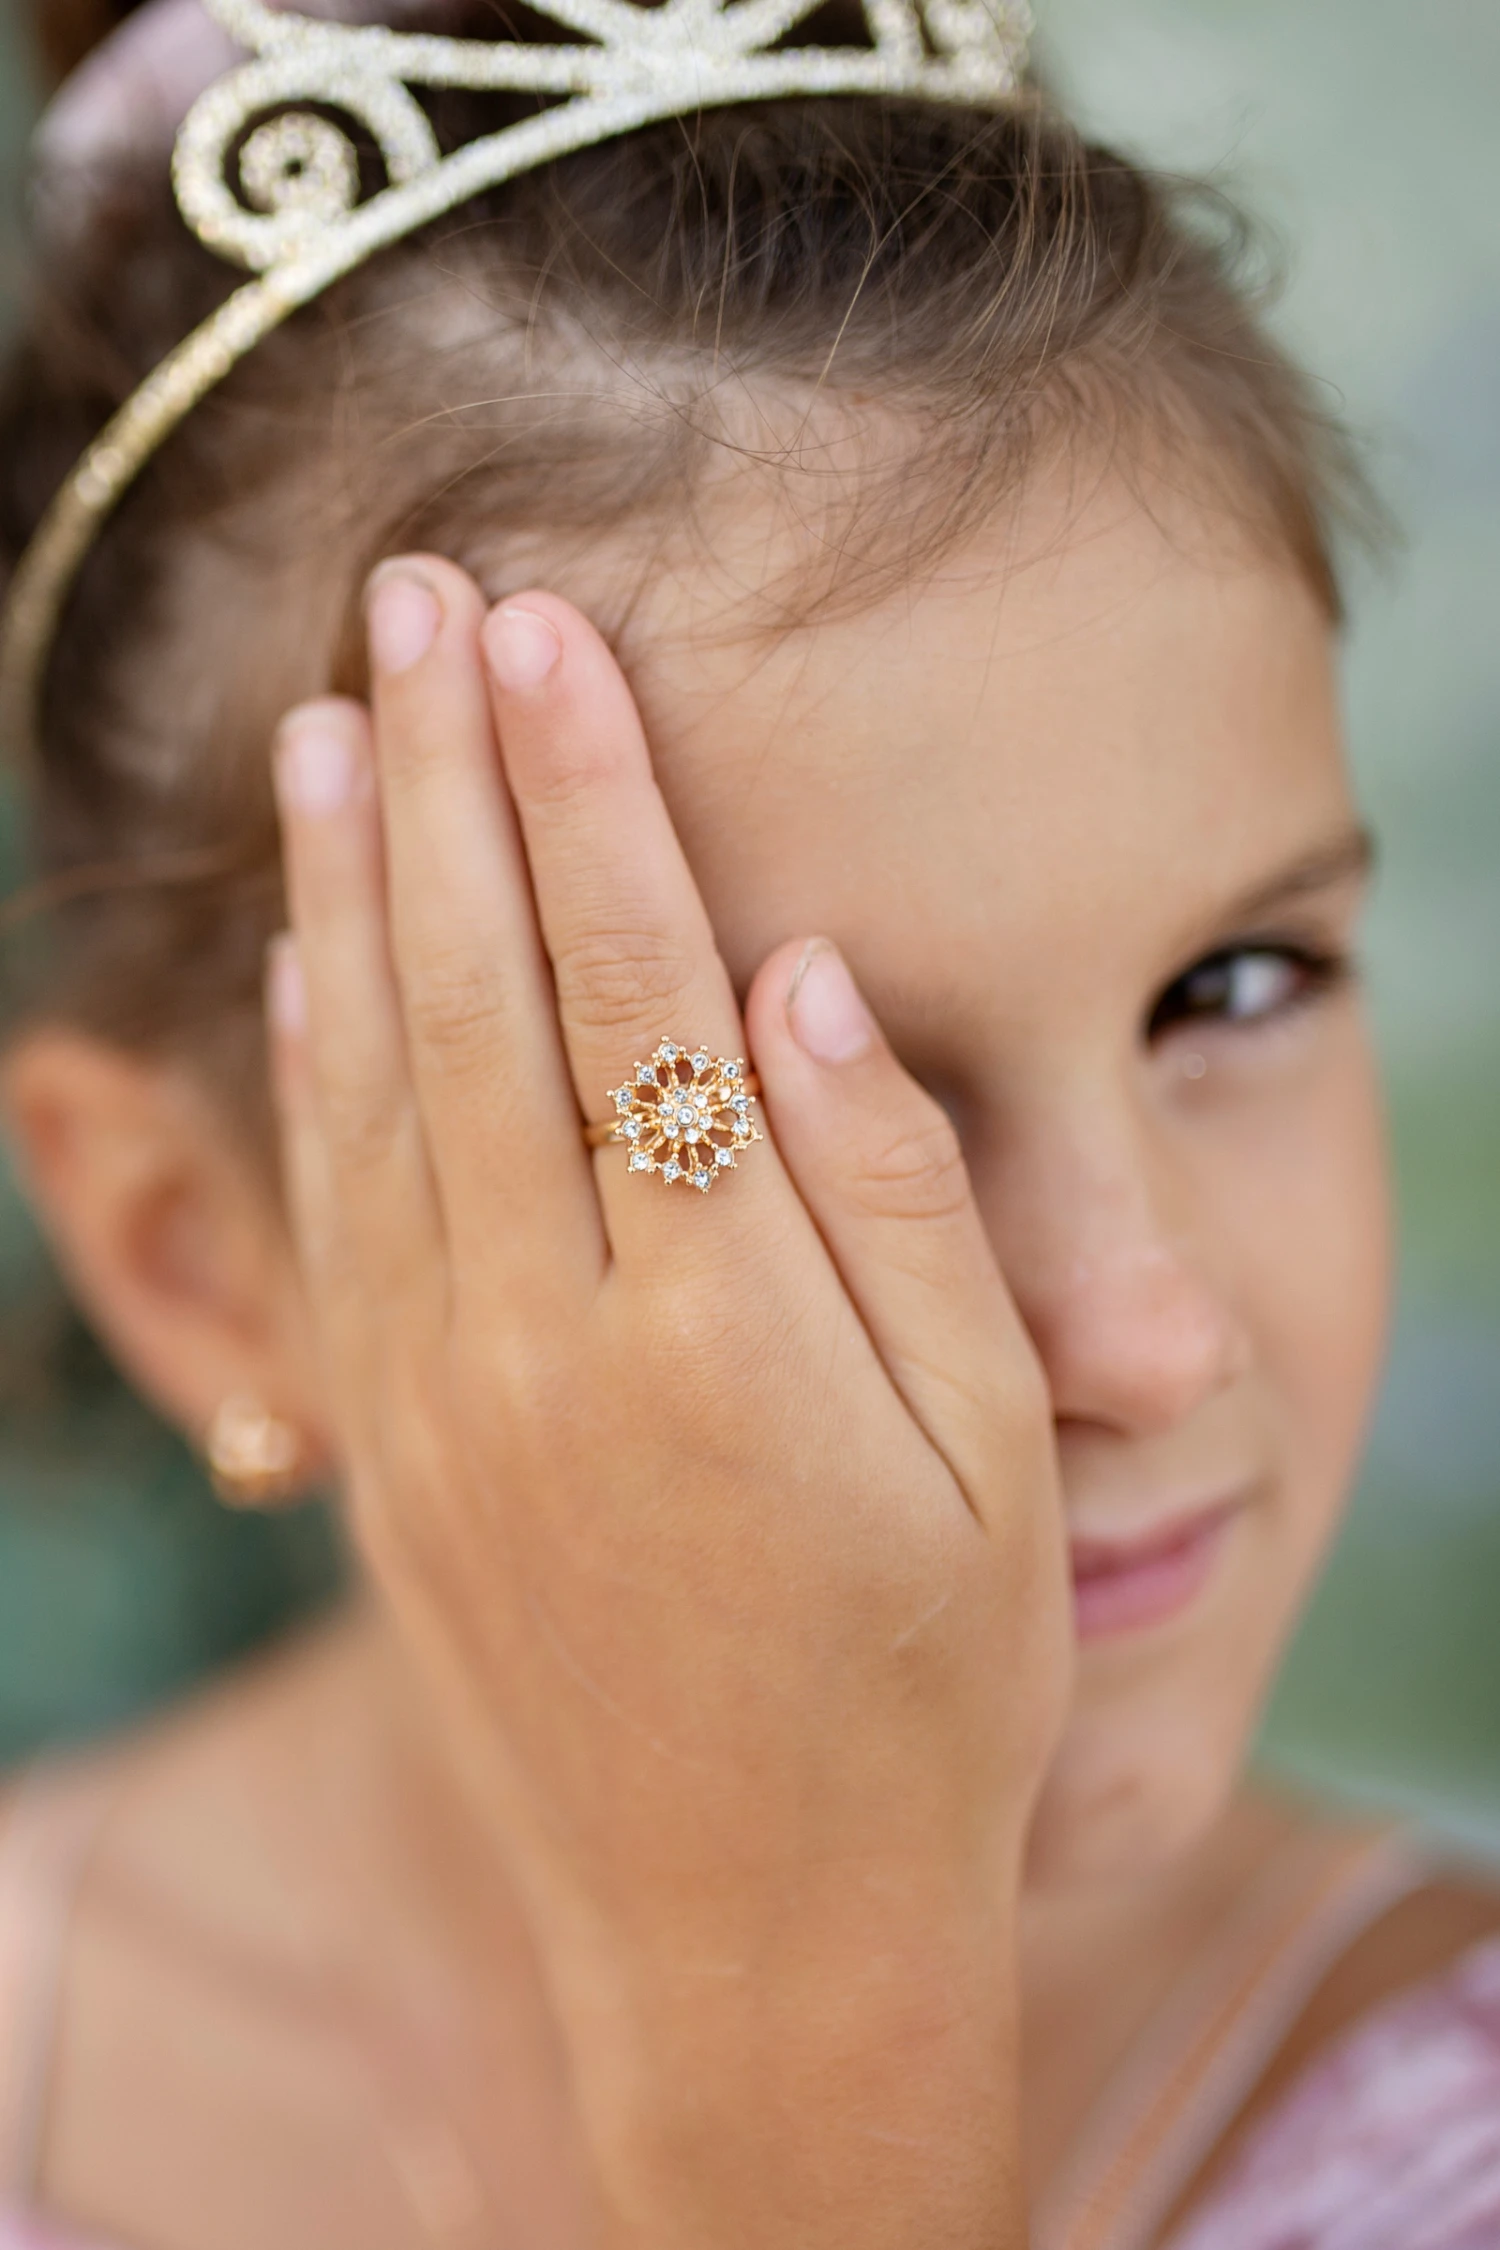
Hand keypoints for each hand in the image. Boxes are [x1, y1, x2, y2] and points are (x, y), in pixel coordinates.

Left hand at [267, 557, 1070, 2244]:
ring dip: (348, 888)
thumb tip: (811, 979)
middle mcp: (549, 1341)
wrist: (752, 1931)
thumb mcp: (989, 1460)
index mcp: (719, 1326)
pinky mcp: (394, 1453)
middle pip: (472, 992)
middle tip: (414, 600)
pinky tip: (306, 955)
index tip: (544, 631)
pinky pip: (334, 1210)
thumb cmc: (921, 1692)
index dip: (584, 793)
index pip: (631, 988)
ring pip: (372, 1080)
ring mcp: (444, 1400)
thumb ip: (900, 1206)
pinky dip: (312, 1059)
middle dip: (441, 776)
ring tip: (332, 724)